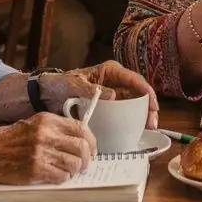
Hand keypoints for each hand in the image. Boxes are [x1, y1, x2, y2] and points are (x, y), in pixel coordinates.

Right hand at [0, 112, 95, 184]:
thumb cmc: (8, 140)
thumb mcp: (32, 124)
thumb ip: (55, 128)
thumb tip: (79, 138)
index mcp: (47, 120)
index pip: (81, 128)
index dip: (91, 141)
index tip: (92, 149)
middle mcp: (46, 135)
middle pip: (82, 147)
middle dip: (87, 158)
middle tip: (84, 163)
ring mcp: (40, 153)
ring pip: (74, 163)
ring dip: (75, 170)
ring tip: (69, 171)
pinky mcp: (35, 170)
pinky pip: (61, 176)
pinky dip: (62, 178)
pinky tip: (56, 176)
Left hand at [41, 63, 158, 129]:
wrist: (48, 94)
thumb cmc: (61, 84)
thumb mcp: (74, 84)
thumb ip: (92, 89)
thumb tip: (114, 95)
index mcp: (110, 71)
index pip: (134, 79)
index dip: (146, 90)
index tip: (153, 104)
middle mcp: (116, 82)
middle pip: (139, 92)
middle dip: (149, 106)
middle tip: (153, 122)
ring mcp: (114, 95)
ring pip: (135, 103)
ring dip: (144, 115)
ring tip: (149, 128)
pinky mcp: (109, 107)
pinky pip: (125, 112)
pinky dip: (132, 120)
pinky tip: (136, 130)